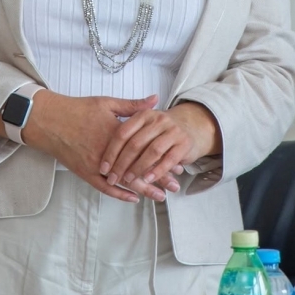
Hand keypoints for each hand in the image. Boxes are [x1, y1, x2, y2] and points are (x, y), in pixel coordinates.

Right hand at [22, 92, 180, 202]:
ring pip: (124, 181)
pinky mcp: (85, 172)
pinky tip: (133, 198)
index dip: (162, 158)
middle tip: (174, 185)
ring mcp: (96, 165)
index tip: (178, 163)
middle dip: (158, 178)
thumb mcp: (107, 103)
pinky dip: (119, 194)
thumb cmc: (78, 109)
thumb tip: (156, 100)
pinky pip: (104, 188)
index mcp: (117, 134)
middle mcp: (108, 153)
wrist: (49, 120)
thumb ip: (133, 105)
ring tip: (160, 195)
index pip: (145, 150)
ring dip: (143, 189)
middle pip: (138, 169)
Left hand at [99, 102, 220, 192]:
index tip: (103, 167)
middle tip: (113, 178)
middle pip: (135, 144)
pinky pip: (168, 159)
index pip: (123, 133)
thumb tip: (102, 141)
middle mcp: (158, 120)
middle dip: (122, 164)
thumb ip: (125, 131)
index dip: (112, 152)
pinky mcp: (184, 144)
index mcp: (144, 114)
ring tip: (128, 180)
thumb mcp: (142, 122)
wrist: (192, 125)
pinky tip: (148, 180)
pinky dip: (157, 171)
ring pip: (152, 152)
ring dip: (138, 168)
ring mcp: (173, 131)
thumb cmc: (160, 128)